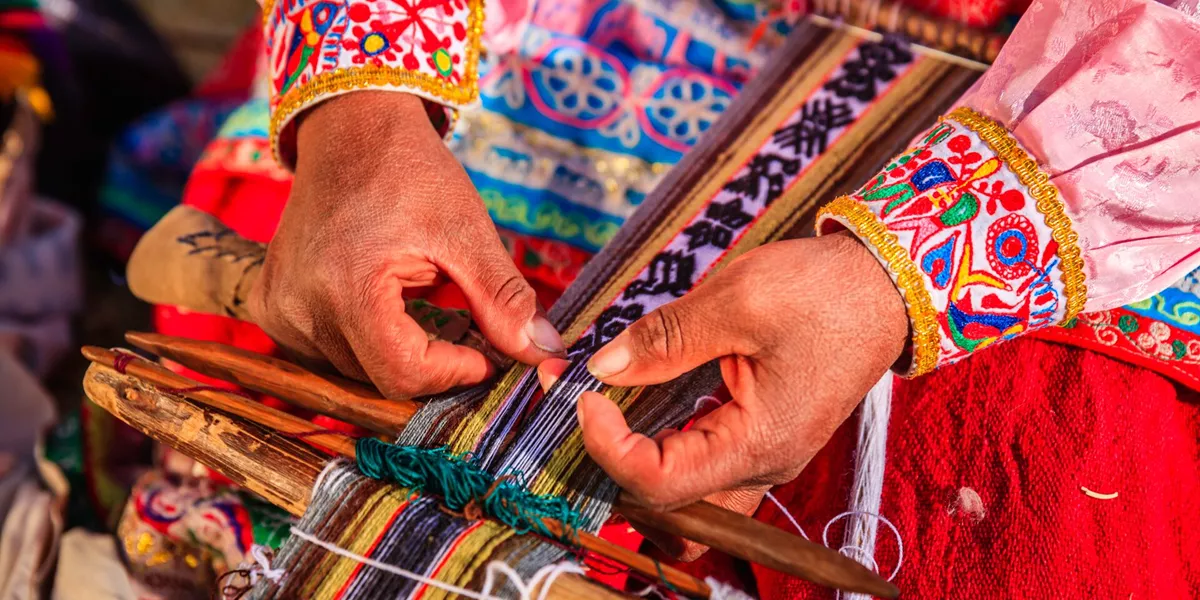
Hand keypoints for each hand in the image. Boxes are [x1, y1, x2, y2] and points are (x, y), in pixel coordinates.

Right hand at [250, 92, 563, 398]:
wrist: (350, 128)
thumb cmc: (410, 172)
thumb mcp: (467, 231)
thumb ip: (502, 299)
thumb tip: (542, 354)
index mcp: (348, 288)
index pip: (403, 374)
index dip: (453, 372)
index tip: (485, 353)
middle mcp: (300, 306)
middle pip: (379, 378)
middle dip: (430, 362)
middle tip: (461, 325)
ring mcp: (277, 309)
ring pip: (352, 371)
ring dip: (394, 351)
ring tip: (418, 302)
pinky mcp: (268, 306)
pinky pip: (323, 353)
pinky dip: (359, 341)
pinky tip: (377, 302)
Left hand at [538, 232, 906, 558]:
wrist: (887, 285)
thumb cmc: (826, 291)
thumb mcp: (738, 301)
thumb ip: (665, 339)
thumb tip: (603, 367)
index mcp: (760, 444)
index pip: (660, 482)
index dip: (607, 446)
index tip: (580, 395)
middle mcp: (763, 464)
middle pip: (666, 500)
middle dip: (611, 457)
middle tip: (578, 398)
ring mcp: (762, 454)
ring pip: (681, 488)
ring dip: (634, 453)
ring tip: (601, 400)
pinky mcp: (759, 434)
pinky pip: (699, 459)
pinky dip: (660, 438)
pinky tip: (638, 395)